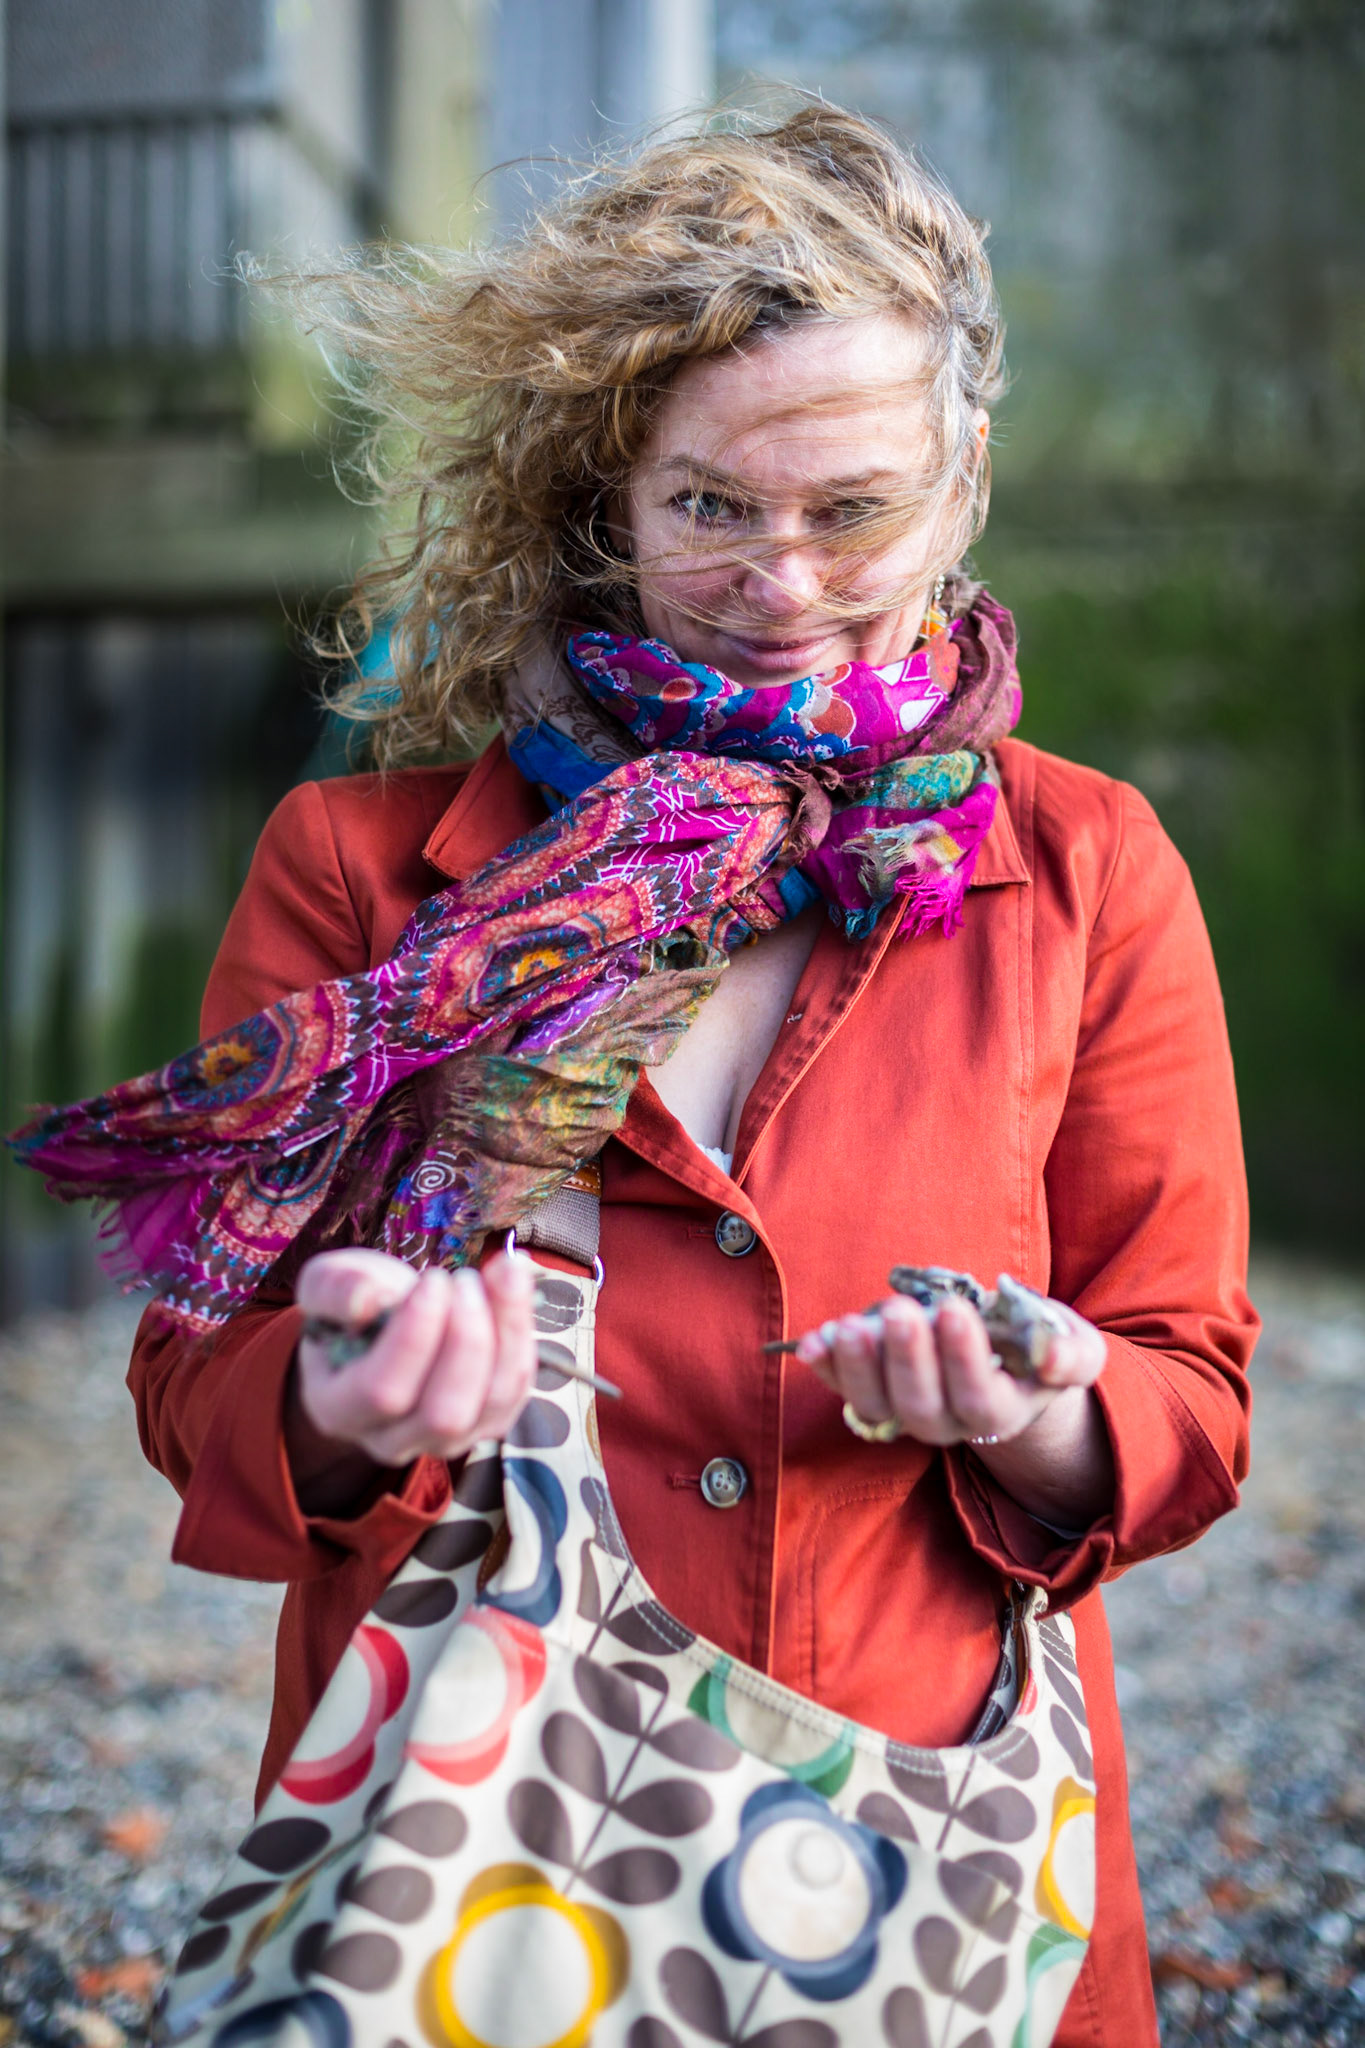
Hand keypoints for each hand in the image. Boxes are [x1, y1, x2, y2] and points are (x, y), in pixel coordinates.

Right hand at [293, 1246, 536, 1469]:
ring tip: (498, 1272)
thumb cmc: (352, 1306)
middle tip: (463, 1279)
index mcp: (339, 1408)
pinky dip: (523, 1332)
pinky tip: (511, 1286)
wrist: (383, 1326)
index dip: (415, 1336)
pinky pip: (518, 1386)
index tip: (433, 1279)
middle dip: (467, 1338)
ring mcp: (447, 1439)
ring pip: (495, 1400)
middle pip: (445, 1413)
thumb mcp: (326, 1284)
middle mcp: (393, 1440)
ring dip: (506, 1329)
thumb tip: (369, 1300)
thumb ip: (335, 1288)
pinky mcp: (490, 1420)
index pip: (382, 1392)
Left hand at [796, 1293, 1104, 1446]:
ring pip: (875, 1405)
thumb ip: (1071, 1355)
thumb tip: (1053, 1361)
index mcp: (1001, 1412)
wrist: (1006, 1362)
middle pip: (920, 1406)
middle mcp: (948, 1422)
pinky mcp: (872, 1392)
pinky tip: (813, 1340)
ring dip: (857, 1366)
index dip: (964, 1360)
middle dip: (907, 1357)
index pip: (979, 1400)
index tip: (955, 1311)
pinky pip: (843, 1388)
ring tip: (849, 1326)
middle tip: (900, 1311)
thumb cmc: (1039, 1348)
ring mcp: (905, 1410)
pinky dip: (826, 1366)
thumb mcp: (1074, 1348)